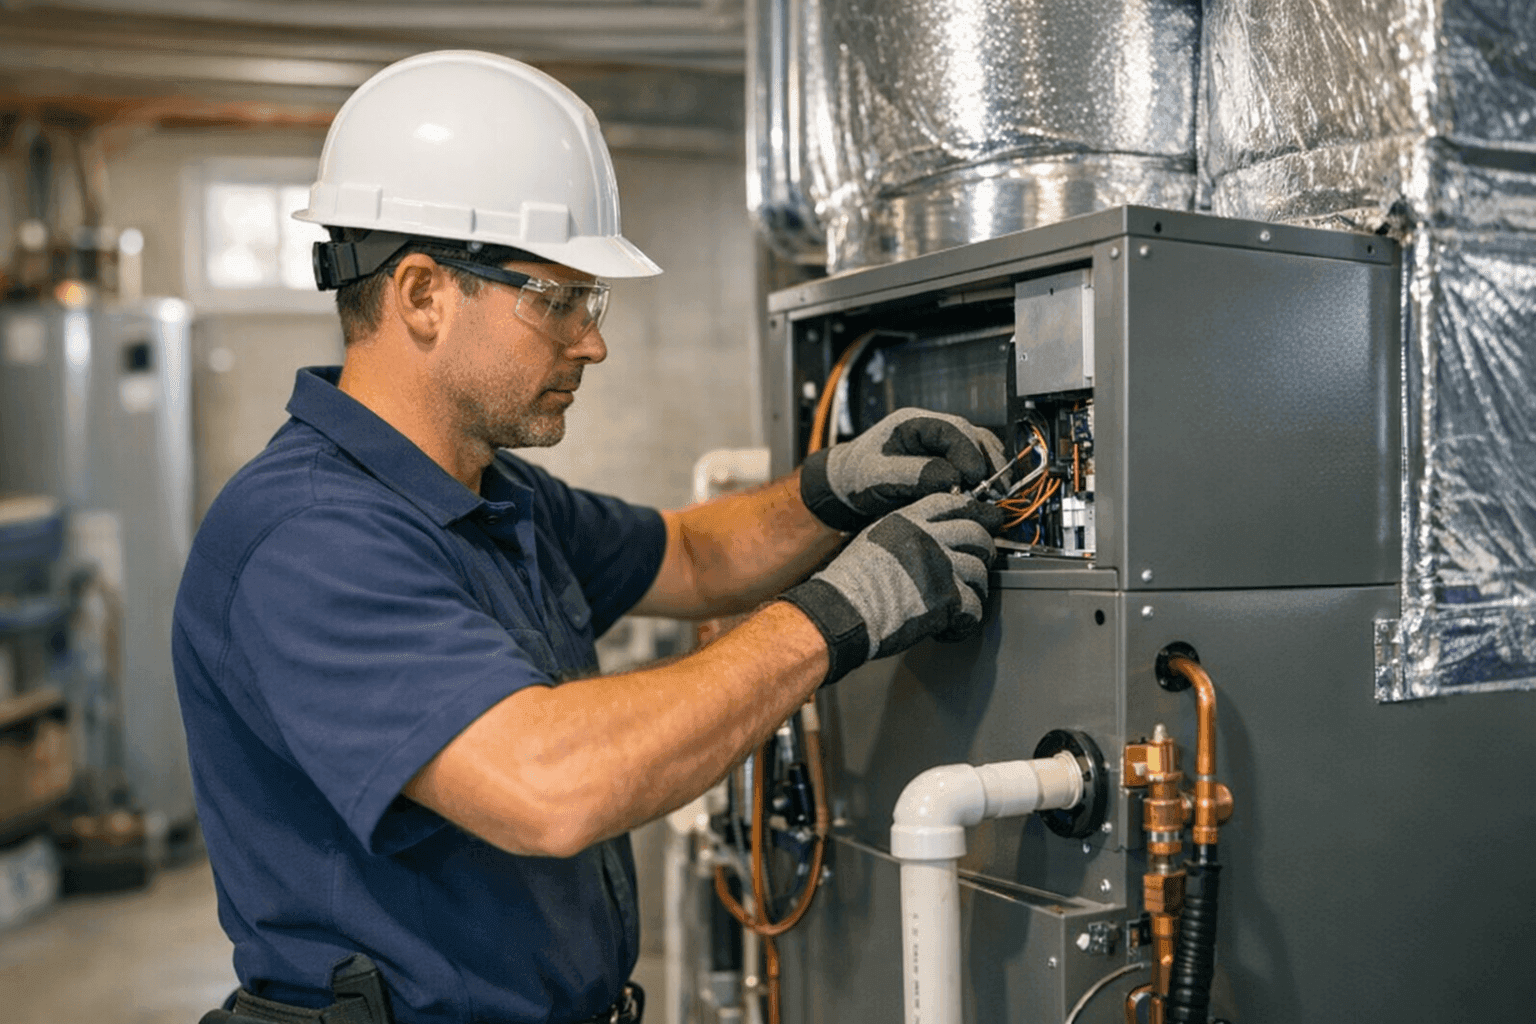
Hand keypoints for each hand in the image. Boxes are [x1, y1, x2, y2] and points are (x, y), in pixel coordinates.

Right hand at [780, 492, 1006, 684]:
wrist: (842, 610)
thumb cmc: (850, 582)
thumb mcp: (874, 539)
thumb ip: (906, 532)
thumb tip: (933, 536)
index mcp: (909, 520)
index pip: (954, 504)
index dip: (974, 511)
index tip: (985, 520)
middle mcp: (928, 538)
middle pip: (977, 534)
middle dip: (982, 551)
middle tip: (977, 564)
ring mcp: (940, 567)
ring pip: (980, 572)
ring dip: (974, 589)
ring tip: (959, 602)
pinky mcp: (946, 599)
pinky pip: (975, 607)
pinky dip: (966, 621)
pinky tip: (951, 625)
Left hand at [800, 408, 1005, 531]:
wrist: (847, 486)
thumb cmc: (857, 478)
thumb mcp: (878, 476)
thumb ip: (913, 475)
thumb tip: (951, 478)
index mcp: (912, 423)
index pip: (952, 429)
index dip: (967, 452)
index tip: (975, 478)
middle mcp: (932, 428)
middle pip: (973, 437)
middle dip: (986, 464)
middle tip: (994, 491)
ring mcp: (942, 444)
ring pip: (979, 448)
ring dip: (991, 470)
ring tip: (996, 496)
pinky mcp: (948, 460)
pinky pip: (975, 463)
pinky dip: (985, 477)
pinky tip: (988, 496)